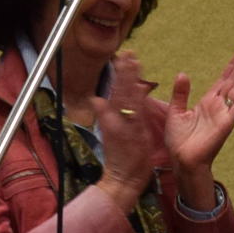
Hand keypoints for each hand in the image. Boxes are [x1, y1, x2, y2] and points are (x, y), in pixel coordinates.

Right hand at [92, 51, 164, 202]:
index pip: (120, 91)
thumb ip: (106, 116)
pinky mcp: (131, 135)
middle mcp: (118, 120)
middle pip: (121, 91)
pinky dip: (134, 102)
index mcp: (117, 118)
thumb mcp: (113, 135)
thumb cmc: (122, 159)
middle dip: (125, 71)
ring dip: (129, 80)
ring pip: (127, 99)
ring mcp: (124, 126)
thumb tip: (96, 100)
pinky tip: (137, 87)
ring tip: (132, 63)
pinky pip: (134, 115)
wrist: (122, 180)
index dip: (123, 74)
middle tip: (128, 53)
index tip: (126, 57)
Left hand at [163, 47, 233, 204]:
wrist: (181, 159)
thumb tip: (183, 74)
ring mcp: (224, 114)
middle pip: (233, 81)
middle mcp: (218, 106)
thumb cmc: (178, 140)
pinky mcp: (226, 123)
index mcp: (207, 103)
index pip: (223, 80)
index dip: (231, 66)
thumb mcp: (175, 111)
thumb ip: (181, 93)